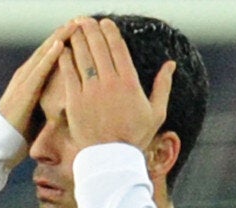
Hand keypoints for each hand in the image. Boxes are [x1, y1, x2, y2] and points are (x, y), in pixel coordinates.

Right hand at [0, 21, 76, 141]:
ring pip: (44, 53)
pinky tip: (61, 44)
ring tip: (73, 24)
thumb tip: (72, 98)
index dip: (64, 40)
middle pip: (48, 48)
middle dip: (63, 33)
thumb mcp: (41, 111)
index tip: (80, 29)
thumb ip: (52, 99)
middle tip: (79, 19)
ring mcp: (23, 80)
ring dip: (59, 37)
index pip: (50, 54)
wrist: (0, 144)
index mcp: (31, 79)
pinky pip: (40, 69)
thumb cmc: (22, 131)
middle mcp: (26, 74)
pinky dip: (50, 56)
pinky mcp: (24, 90)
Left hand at [59, 18, 175, 151]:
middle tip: (86, 20)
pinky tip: (64, 50)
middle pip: (98, 48)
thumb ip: (162, 86)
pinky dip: (66, 60)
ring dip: (78, 40)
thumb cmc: (135, 137)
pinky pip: (68, 74)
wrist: (111, 158)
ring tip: (74, 29)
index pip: (118, 49)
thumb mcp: (156, 112)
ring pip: (82, 57)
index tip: (106, 23)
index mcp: (129, 82)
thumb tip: (171, 64)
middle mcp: (109, 83)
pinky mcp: (75, 101)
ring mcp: (90, 91)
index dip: (110, 33)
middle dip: (91, 30)